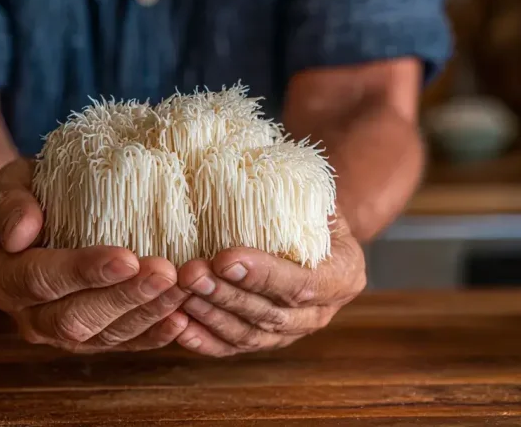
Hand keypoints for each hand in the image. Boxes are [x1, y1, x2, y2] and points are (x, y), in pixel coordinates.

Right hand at [0, 158, 191, 352]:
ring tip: (182, 291)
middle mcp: (27, 316)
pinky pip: (123, 345)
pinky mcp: (90, 339)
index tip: (127, 258)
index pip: (41, 280)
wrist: (29, 223)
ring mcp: (59, 333)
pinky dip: (154, 335)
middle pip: (76, 318)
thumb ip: (10, 205)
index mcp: (1, 278)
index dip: (84, 272)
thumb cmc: (24, 196)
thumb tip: (20, 233)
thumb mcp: (7, 186)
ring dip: (147, 315)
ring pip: (105, 336)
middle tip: (166, 273)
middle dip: (125, 298)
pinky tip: (181, 318)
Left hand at [174, 210, 365, 356]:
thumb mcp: (314, 197)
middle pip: (270, 314)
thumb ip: (294, 195)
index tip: (224, 257)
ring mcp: (293, 332)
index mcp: (343, 275)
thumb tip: (253, 171)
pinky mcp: (265, 341)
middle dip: (226, 295)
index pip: (302, 283)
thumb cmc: (309, 208)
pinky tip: (177, 325)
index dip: (262, 274)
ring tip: (178, 295)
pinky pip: (233, 348)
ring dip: (211, 316)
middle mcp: (320, 312)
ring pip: (249, 335)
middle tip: (190, 273)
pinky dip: (204, 340)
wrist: (314, 235)